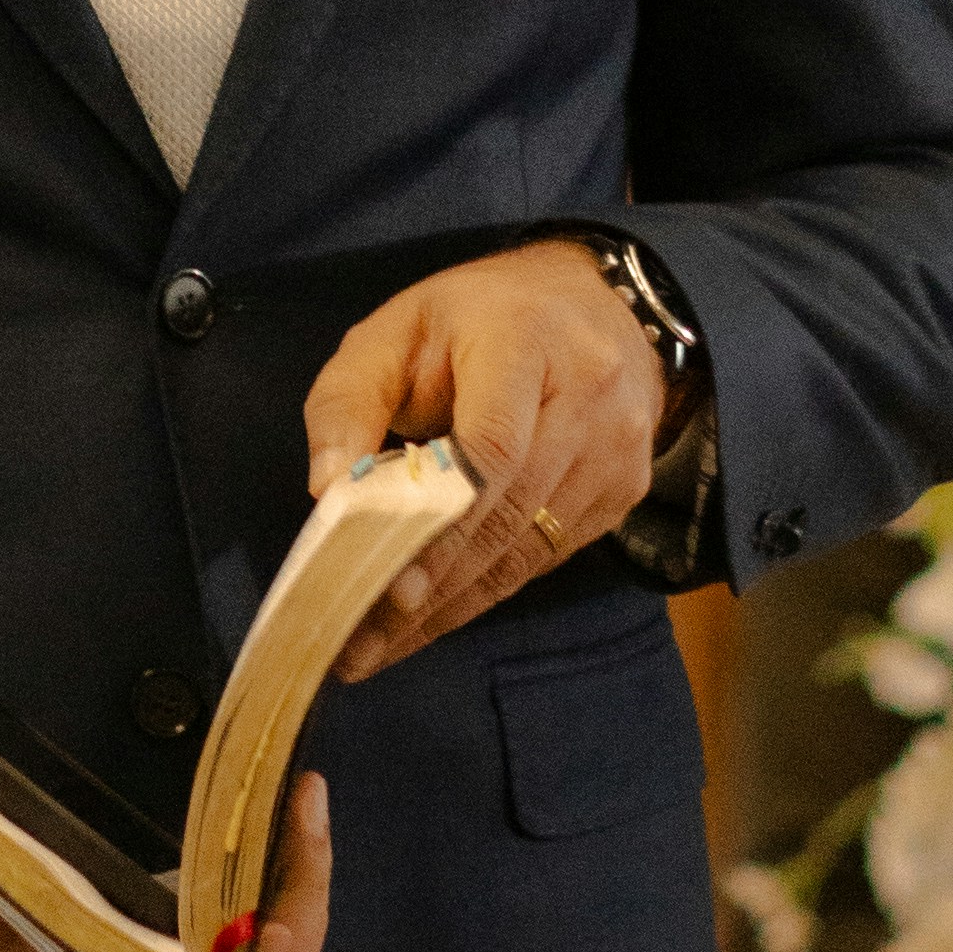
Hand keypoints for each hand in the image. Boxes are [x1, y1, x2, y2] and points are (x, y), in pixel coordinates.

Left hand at [304, 241, 672, 675]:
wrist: (593, 303)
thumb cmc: (475, 316)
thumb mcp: (395, 330)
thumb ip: (349, 401)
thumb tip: (329, 489)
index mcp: (525, 341)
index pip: (492, 448)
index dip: (439, 526)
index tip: (386, 584)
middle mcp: (587, 398)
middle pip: (507, 514)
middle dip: (429, 588)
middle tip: (358, 644)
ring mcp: (616, 451)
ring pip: (527, 551)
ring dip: (451, 607)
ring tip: (379, 648)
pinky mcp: (623, 491)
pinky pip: (545, 557)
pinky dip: (485, 591)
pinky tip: (432, 618)